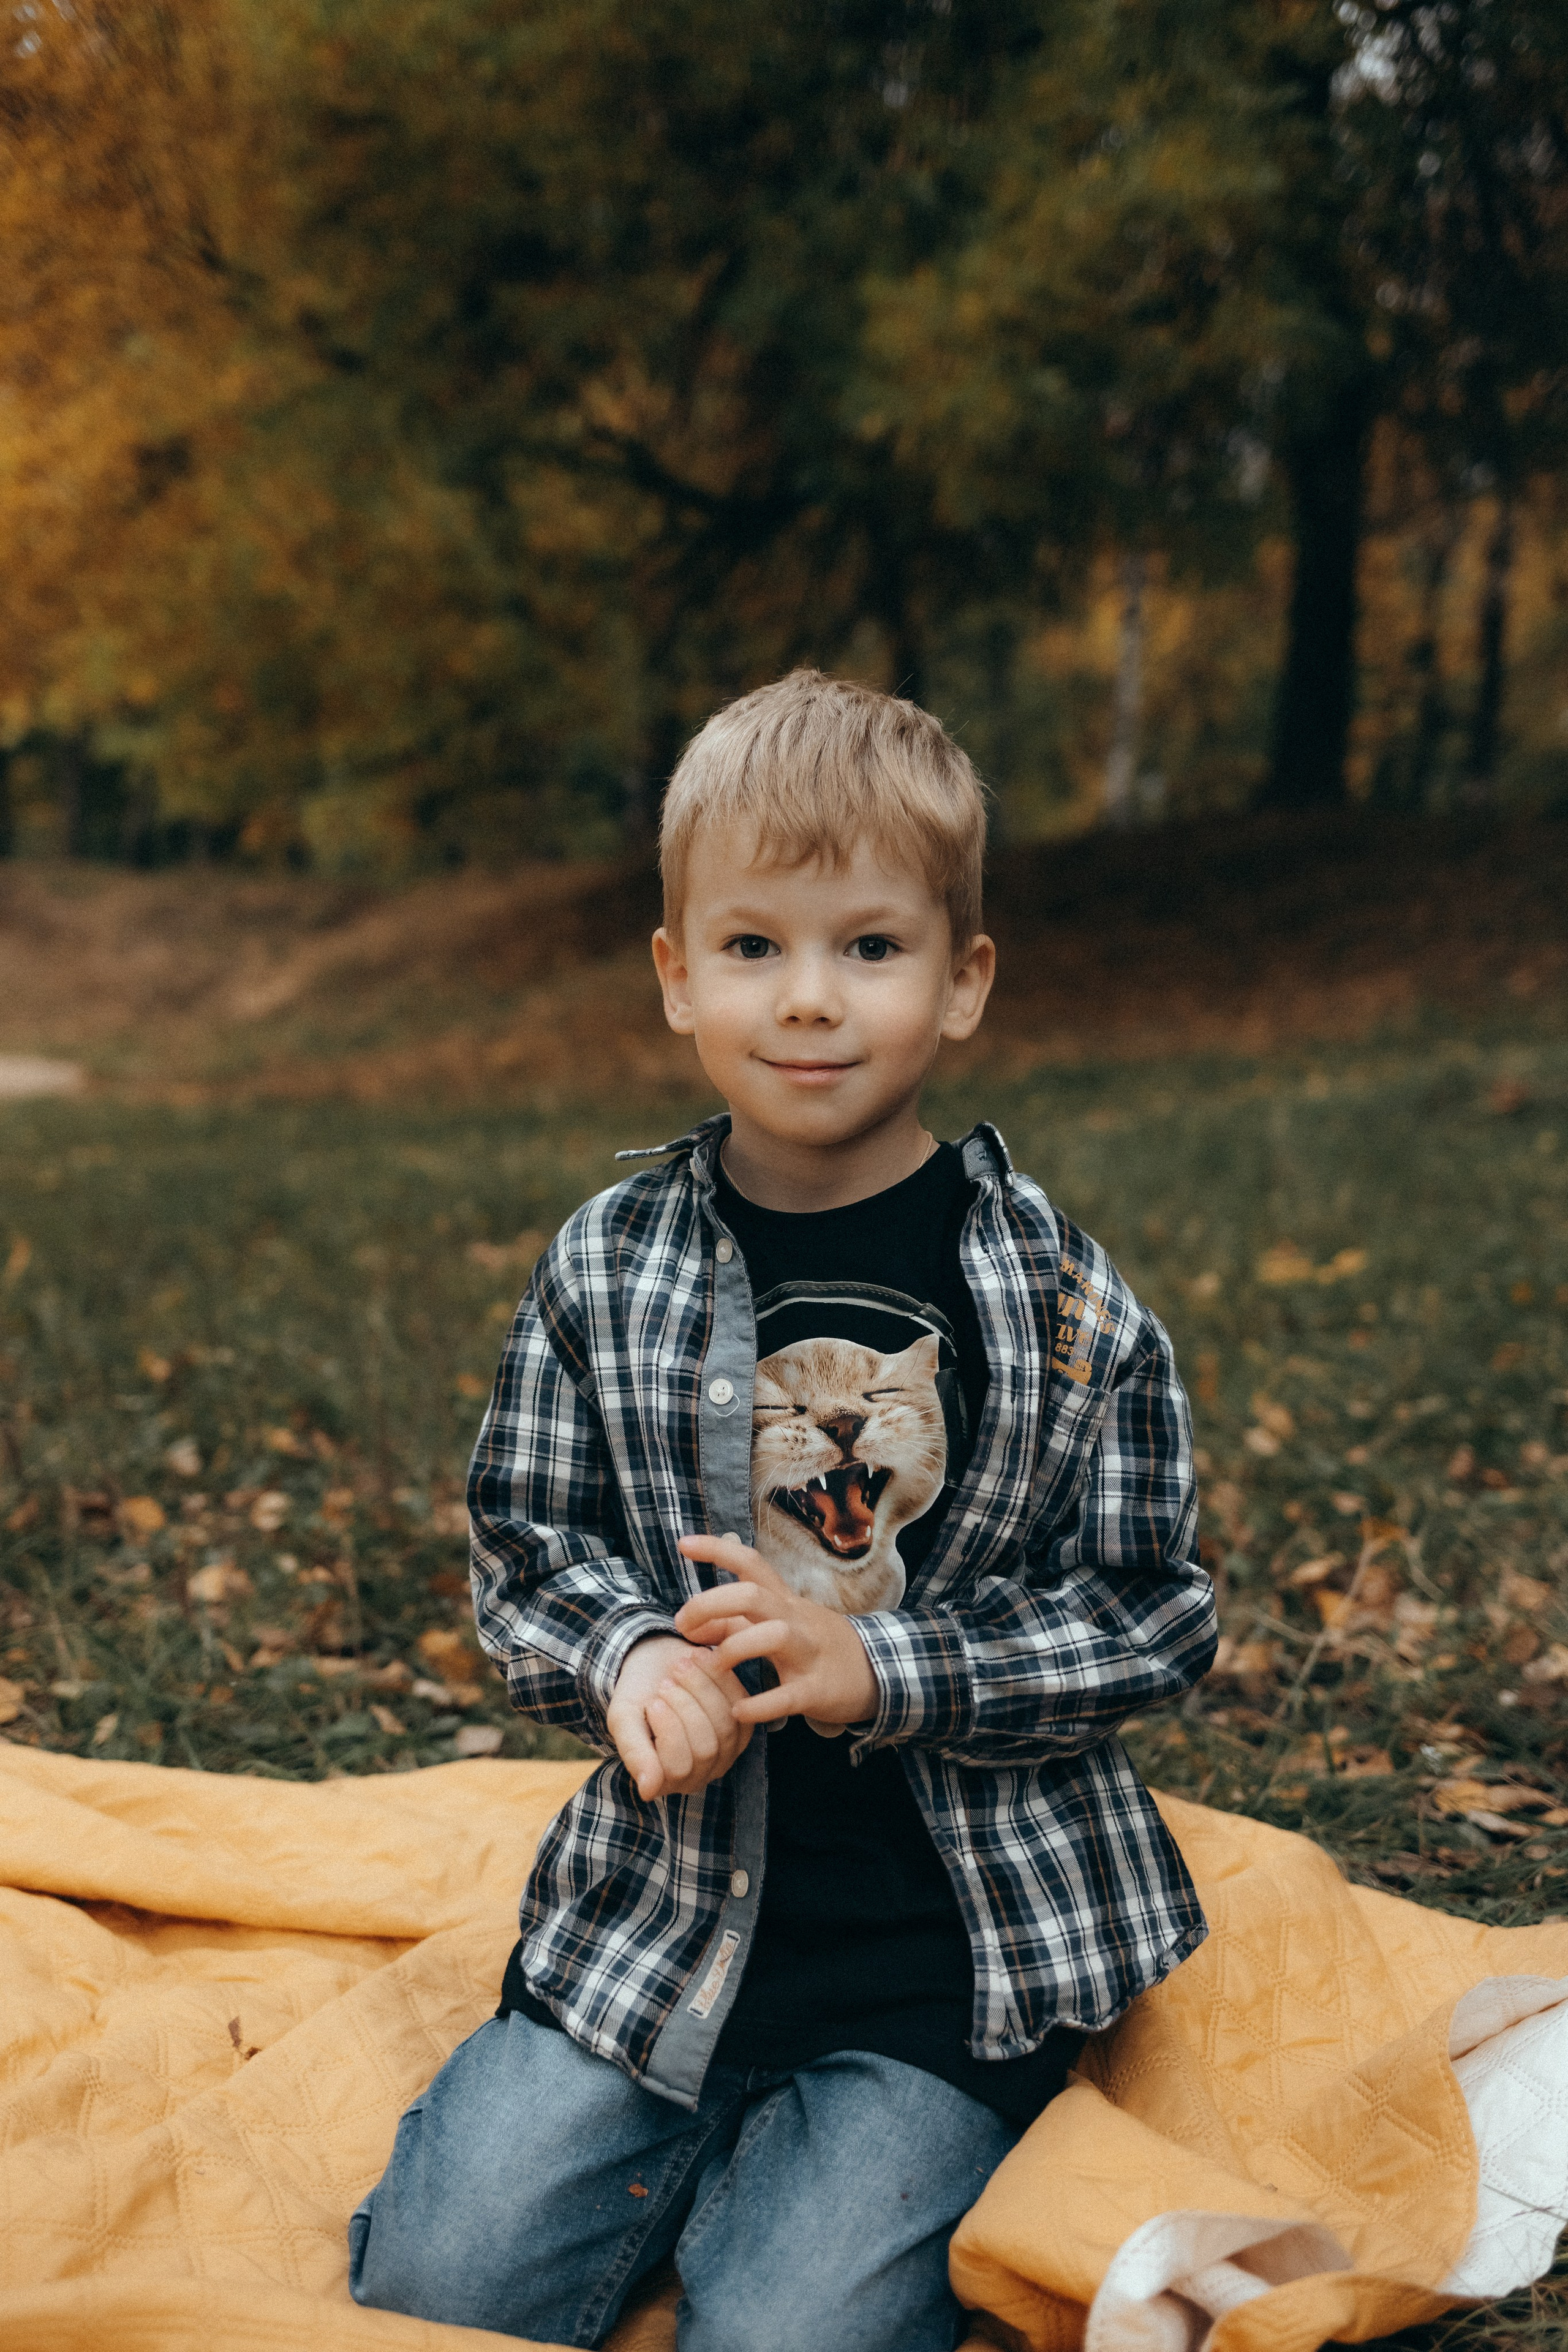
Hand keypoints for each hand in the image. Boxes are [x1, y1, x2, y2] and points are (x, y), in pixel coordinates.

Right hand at [606, 1634, 752, 1802]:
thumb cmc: (637, 1694)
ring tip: (680, 1665)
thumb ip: (634, 1752)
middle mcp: (699, 1774)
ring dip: (702, 1689)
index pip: (677, 1768)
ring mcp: (725, 1752)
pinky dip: (720, 1678)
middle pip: (705, 1748)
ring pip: (725, 1727)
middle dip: (685, 1707)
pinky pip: (740, 1704)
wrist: (656, 1662)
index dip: (668, 1730)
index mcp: (666, 1780)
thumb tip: (648, 1790)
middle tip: (666, 1680)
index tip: (653, 1701)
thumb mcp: (624, 1719)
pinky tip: (700, 1659)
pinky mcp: (743, 1725)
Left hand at [674, 1536, 878, 1728]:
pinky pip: (787, 1696)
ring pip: (773, 1635)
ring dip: (734, 1647)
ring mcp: (809, 1653)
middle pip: (752, 1595)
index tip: (684, 1544)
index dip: (717, 1550)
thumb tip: (693, 1622)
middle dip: (710, 1604)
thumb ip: (736, 1622)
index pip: (751, 1563)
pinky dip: (760, 1704)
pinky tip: (737, 1710)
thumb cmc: (816, 1646)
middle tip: (684, 1625)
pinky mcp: (817, 1690)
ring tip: (713, 1666)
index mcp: (784, 1601)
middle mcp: (795, 1619)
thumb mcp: (779, 1625)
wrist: (878, 1673)